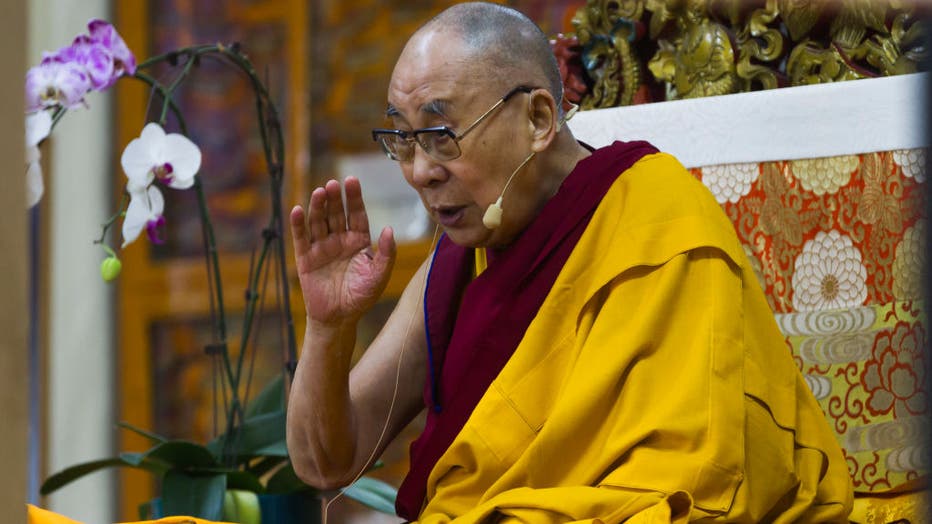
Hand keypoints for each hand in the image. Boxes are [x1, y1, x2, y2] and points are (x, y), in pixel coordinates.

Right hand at [290, 177, 394, 324]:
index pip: (357, 214)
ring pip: (319, 222)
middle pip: (336, 214)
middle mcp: (339, 240)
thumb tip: (390, 229)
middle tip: (333, 184)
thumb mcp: (379, 276)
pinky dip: (298, 224)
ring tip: (319, 192)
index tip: (352, 180)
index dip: (354, 198)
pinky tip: (298, 210)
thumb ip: (387, 253)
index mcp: (359, 241)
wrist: (338, 319)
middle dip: (335, 199)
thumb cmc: (361, 297)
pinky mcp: (305, 258)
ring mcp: (322, 247)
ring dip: (318, 206)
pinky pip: (301, 238)